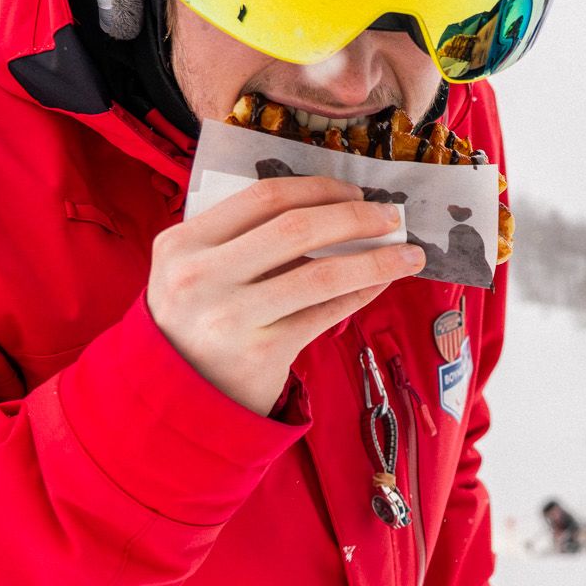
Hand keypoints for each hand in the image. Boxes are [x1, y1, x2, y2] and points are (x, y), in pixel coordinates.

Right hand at [147, 175, 424, 411]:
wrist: (176, 396)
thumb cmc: (196, 321)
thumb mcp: (196, 270)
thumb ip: (244, 238)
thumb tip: (335, 210)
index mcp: (182, 243)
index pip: (264, 197)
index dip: (319, 188)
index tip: (354, 191)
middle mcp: (201, 277)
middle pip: (298, 228)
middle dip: (356, 217)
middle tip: (392, 216)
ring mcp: (230, 317)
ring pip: (322, 273)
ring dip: (376, 259)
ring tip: (409, 254)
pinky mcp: (260, 354)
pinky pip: (325, 314)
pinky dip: (361, 294)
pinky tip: (381, 283)